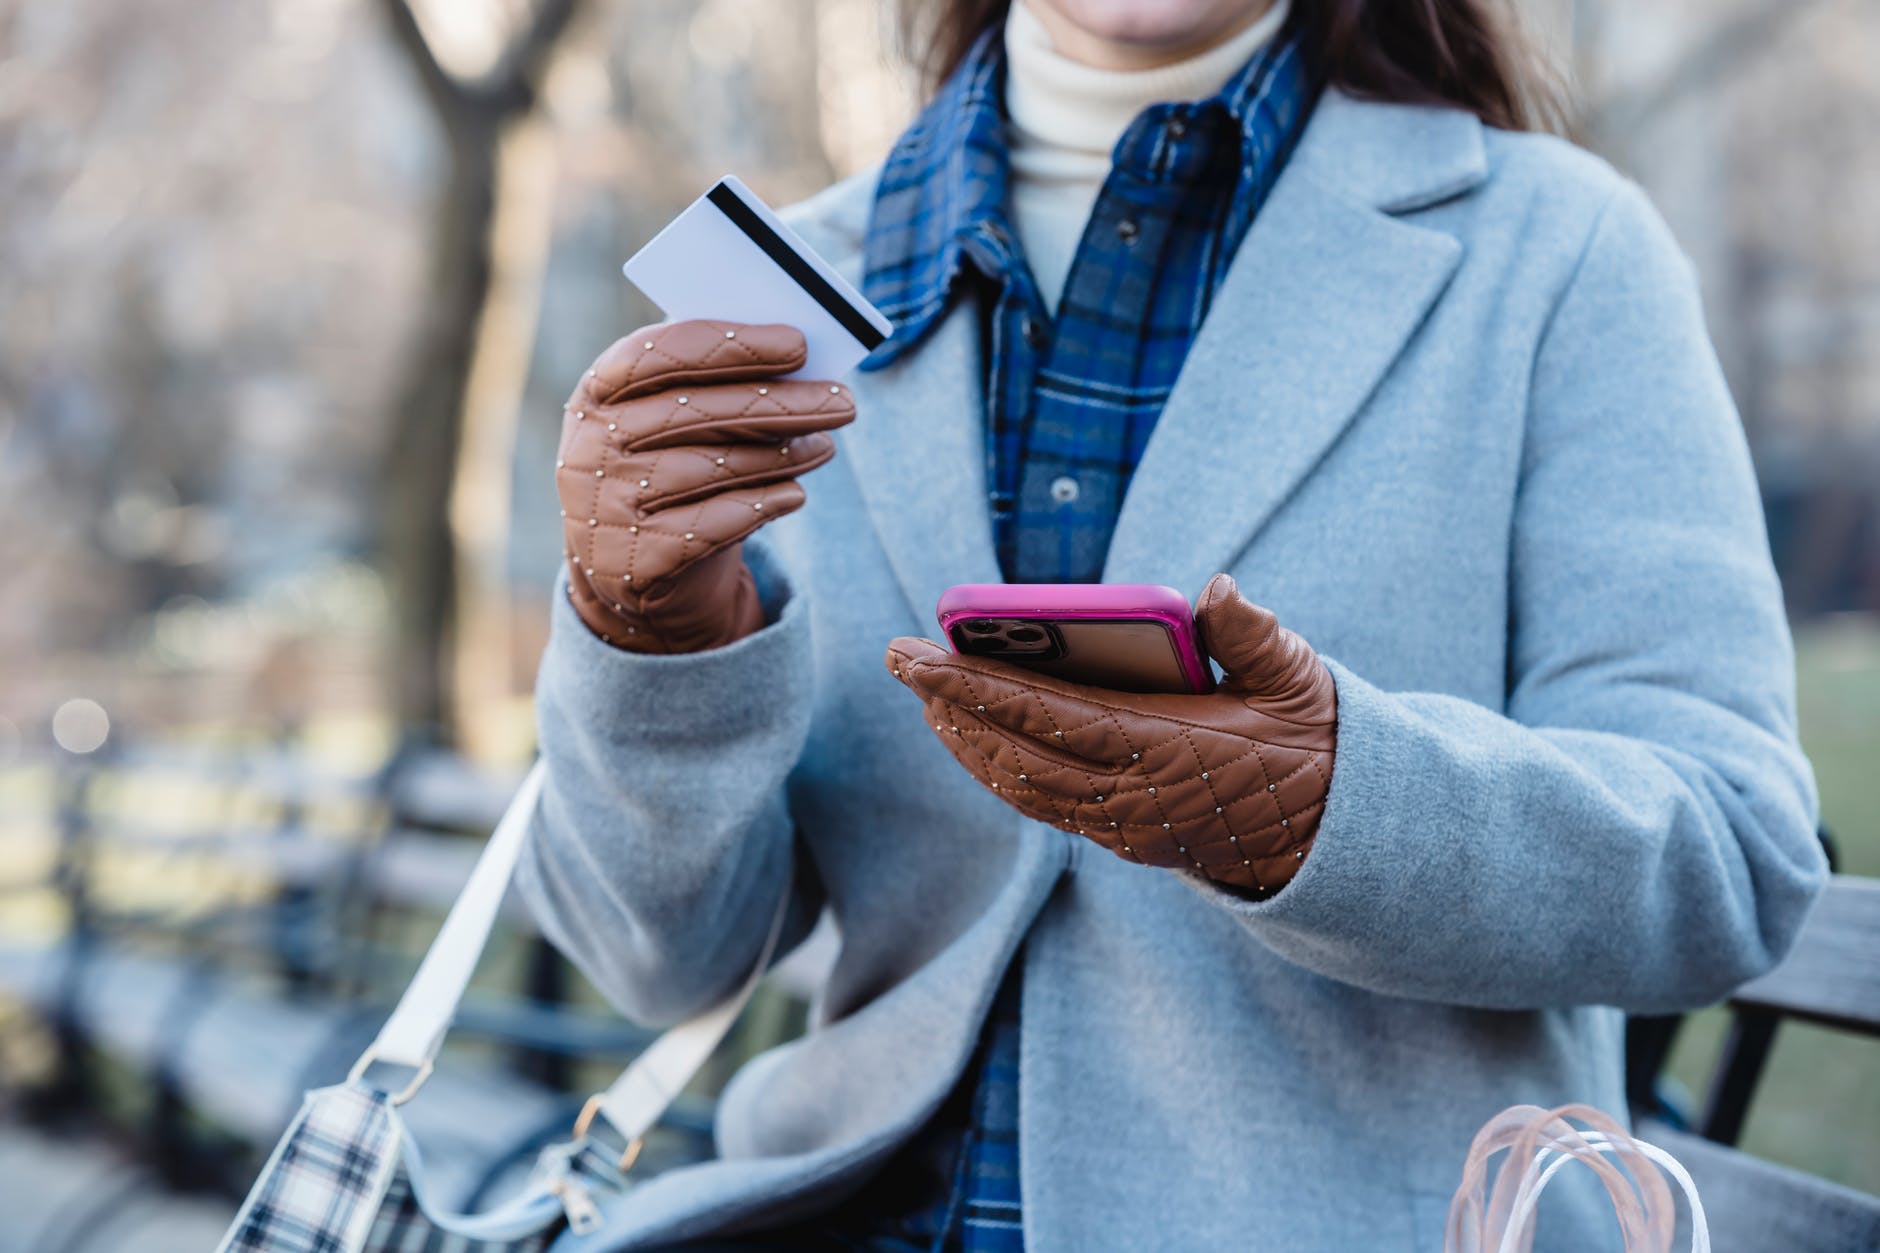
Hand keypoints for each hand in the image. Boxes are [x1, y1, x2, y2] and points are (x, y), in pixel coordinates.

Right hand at [556, 320, 854, 653]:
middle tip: (844, 402)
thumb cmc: (664, 471)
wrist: (629, 570)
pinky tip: (795, 496)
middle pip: (695, 411)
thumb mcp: (670, 423)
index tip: (799, 343)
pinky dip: (761, 506)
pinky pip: (711, 526)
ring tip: (824, 446)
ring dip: (780, 456)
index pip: (657, 352)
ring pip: (710, 468)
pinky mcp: (633, 562)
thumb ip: (713, 386)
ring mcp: (605, 507)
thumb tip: (795, 362)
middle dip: (779, 403)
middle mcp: (590, 447)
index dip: (731, 344)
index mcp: (596, 393)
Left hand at [885, 574, 1336, 895]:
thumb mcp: (1297, 679)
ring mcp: (1126, 827)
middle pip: (1018, 754)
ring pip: (1022, 787)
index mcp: (1172, 750)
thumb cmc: (1311, 738)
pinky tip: (971, 737)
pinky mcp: (1123, 840)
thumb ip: (1253, 635)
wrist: (1335, 833)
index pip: (1054, 717)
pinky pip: (1043, 806)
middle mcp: (1136, 798)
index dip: (980, 688)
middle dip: (951, 707)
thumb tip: (1217, 590)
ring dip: (966, 742)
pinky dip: (997, 770)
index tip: (922, 660)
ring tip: (927, 696)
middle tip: (901, 661)